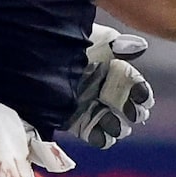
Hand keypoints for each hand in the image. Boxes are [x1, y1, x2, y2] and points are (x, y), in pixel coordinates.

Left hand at [67, 23, 152, 150]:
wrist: (31, 53)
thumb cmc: (65, 41)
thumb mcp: (93, 39)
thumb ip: (118, 44)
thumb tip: (141, 46)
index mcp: (109, 67)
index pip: (131, 82)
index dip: (140, 91)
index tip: (143, 98)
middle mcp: (100, 87)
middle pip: (124, 104)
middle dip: (133, 111)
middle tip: (135, 115)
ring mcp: (87, 104)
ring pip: (111, 121)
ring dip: (117, 126)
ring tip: (117, 128)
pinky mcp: (72, 120)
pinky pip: (91, 133)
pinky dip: (99, 137)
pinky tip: (103, 137)